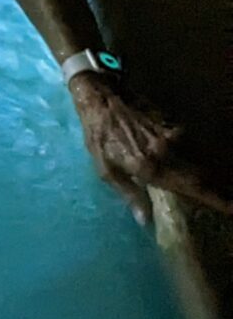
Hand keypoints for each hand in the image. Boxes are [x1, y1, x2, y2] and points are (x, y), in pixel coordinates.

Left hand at [66, 73, 227, 222]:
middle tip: (229, 204)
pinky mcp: (174, 124)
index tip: (232, 209)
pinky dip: (199, 158)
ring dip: (212, 175)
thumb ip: (128, 194)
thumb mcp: (105, 169)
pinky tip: (202, 167)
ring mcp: (173, 136)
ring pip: (200, 160)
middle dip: (220, 190)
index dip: (215, 200)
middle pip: (203, 176)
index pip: (191, 187)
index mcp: (150, 166)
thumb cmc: (99, 136)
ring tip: (221, 189)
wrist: (101, 98)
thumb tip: (144, 221)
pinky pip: (192, 145)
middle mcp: (167, 152)